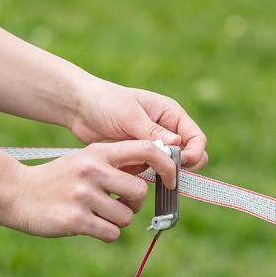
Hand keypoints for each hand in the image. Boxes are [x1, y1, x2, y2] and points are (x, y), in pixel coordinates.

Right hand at [4, 140, 181, 241]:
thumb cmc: (57, 178)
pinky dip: (106, 233)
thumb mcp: (85, 159)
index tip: (172, 178)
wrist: (18, 193)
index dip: (167, 164)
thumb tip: (155, 170)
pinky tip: (88, 225)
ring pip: (126, 216)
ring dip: (117, 220)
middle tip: (116, 202)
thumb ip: (114, 163)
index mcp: (98, 152)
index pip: (146, 149)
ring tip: (96, 213)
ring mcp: (83, 195)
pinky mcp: (75, 220)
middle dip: (133, 203)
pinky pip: (111, 233)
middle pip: (139, 191)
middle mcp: (92, 170)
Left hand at [68, 80, 208, 171]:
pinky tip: (124, 167)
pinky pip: (148, 173)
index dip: (193, 154)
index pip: (196, 139)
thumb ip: (154, 133)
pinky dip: (139, 174)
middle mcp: (166, 130)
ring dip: (155, 172)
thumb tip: (179, 146)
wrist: (79, 109)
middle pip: (189, 157)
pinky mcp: (138, 158)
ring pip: (167, 168)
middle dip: (178, 167)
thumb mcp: (130, 116)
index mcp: (170, 114)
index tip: (179, 163)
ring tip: (135, 166)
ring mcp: (152, 146)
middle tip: (162, 173)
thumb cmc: (105, 102)